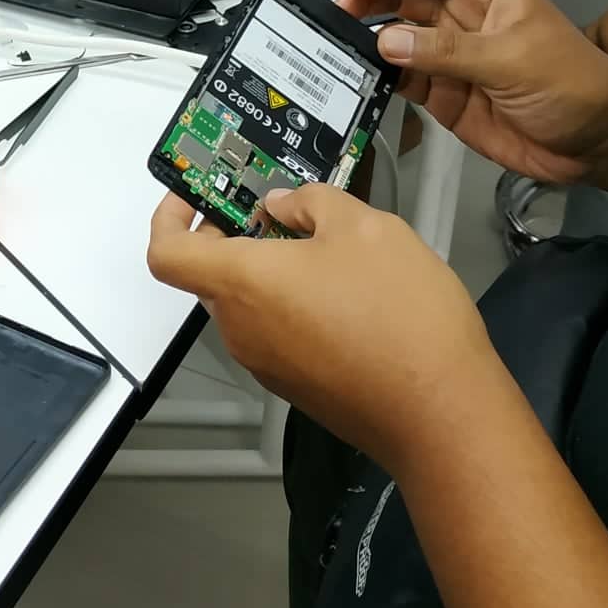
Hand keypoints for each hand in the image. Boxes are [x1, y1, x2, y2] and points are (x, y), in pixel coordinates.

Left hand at [147, 188, 497, 472]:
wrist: (440, 412)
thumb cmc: (397, 312)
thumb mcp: (362, 226)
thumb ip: (310, 203)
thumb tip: (281, 206)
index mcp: (241, 283)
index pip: (167, 253)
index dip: (169, 216)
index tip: (195, 195)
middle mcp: (241, 329)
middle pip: (214, 276)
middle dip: (240, 236)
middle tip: (286, 210)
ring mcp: (268, 364)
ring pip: (252, 303)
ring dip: (276, 270)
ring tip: (334, 248)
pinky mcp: (299, 387)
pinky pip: (280, 332)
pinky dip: (298, 303)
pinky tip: (353, 292)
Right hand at [342, 0, 607, 183]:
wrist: (600, 143)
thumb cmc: (572, 84)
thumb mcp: (511, 59)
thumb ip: (447, 51)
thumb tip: (386, 42)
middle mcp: (465, 22)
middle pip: (407, 2)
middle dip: (371, 5)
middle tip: (334, 21)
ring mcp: (453, 61)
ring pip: (400, 43)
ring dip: (371, 44)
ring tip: (336, 49)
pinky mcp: (447, 99)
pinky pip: (406, 83)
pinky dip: (381, 81)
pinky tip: (359, 80)